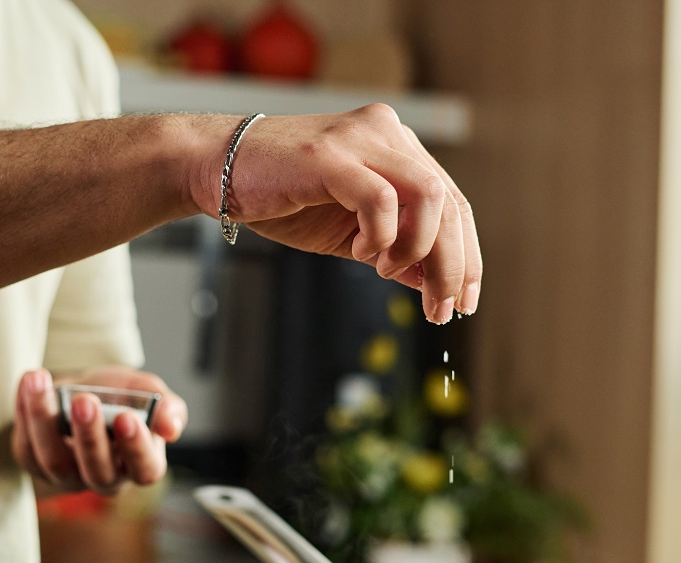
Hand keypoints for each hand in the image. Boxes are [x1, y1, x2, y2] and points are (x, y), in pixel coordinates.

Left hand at [11, 366, 187, 495]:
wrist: (84, 390)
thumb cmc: (120, 397)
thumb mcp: (146, 392)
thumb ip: (165, 406)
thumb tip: (170, 427)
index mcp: (140, 464)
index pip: (144, 469)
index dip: (136, 447)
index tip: (126, 417)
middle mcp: (104, 477)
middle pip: (98, 472)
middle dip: (89, 436)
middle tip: (84, 400)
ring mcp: (67, 475)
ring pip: (54, 462)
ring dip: (44, 420)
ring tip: (40, 381)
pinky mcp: (35, 463)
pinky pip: (26, 447)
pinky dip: (23, 413)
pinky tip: (27, 382)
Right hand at [193, 105, 481, 324]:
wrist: (214, 169)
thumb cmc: (280, 198)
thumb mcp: (350, 234)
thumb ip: (394, 252)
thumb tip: (434, 284)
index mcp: (397, 148)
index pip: (453, 202)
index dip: (465, 256)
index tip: (461, 301)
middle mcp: (387, 135)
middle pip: (449, 203)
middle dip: (452, 266)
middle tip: (440, 310)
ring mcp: (361, 140)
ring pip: (429, 196)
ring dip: (419, 249)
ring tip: (387, 271)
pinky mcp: (331, 156)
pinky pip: (380, 199)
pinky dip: (380, 235)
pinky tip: (361, 252)